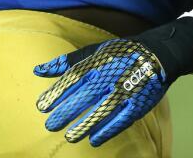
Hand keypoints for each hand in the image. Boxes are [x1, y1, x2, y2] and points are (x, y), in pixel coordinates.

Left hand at [35, 38, 169, 146]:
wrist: (155, 56)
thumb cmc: (118, 55)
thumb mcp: (93, 52)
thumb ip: (65, 62)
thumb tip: (37, 70)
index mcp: (97, 62)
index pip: (73, 78)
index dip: (57, 93)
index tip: (42, 106)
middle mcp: (110, 76)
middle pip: (84, 96)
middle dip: (66, 112)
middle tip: (50, 125)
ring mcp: (125, 91)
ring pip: (102, 111)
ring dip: (84, 126)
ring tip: (69, 137)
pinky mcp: (137, 105)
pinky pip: (121, 120)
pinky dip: (107, 131)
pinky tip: (93, 140)